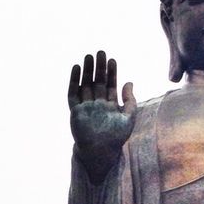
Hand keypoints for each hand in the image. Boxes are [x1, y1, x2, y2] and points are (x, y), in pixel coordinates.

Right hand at [68, 50, 136, 183]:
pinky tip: (76, 69)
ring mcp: (85, 107)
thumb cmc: (115, 138)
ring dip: (87, 71)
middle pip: (97, 82)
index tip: (112, 60)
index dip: (111, 72)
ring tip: (88, 56)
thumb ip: (130, 100)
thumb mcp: (129, 118)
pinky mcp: (75, 111)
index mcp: (109, 106)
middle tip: (100, 52)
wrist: (100, 151)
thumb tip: (129, 82)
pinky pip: (73, 93)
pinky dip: (74, 81)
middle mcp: (97, 104)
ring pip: (85, 84)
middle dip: (99, 67)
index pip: (110, 85)